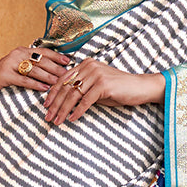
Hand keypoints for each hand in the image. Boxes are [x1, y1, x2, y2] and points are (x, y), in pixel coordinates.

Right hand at [0, 41, 72, 98]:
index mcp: (23, 51)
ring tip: (60, 82)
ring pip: (34, 70)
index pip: (44, 52)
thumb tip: (53, 71)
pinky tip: (45, 88)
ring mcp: (10, 63)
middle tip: (69, 75)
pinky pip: (23, 79)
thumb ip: (32, 67)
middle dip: (57, 68)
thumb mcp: (18, 68)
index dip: (57, 56)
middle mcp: (17, 54)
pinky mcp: (5, 74)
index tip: (70, 61)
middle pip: (42, 61)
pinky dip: (35, 84)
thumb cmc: (2, 76)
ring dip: (49, 76)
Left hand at [44, 59, 163, 124]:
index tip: (46, 106)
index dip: (53, 94)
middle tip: (48, 117)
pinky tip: (72, 119)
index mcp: (86, 64)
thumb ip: (82, 90)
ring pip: (73, 95)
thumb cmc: (119, 89)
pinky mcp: (103, 85)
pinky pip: (86, 100)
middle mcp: (89, 67)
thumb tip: (65, 102)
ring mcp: (96, 75)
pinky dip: (78, 111)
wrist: (140, 87)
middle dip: (55, 105)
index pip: (63, 79)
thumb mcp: (97, 87)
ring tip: (57, 121)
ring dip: (63, 110)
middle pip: (66, 88)